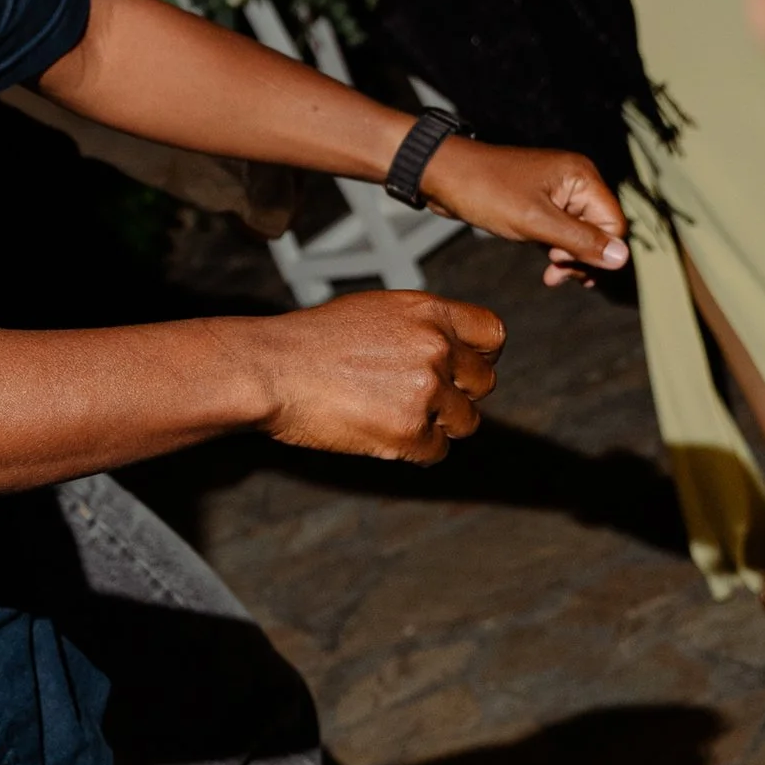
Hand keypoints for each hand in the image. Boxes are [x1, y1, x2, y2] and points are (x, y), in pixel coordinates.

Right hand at [240, 290, 505, 463]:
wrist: (270, 369)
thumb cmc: (312, 341)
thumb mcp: (375, 312)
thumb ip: (420, 328)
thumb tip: (453, 350)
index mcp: (429, 312)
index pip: (493, 335)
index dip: (480, 355)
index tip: (463, 367)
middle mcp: (436, 348)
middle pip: (484, 383)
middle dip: (458, 394)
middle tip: (419, 397)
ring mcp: (426, 391)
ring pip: (465, 422)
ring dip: (437, 424)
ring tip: (393, 414)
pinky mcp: (410, 433)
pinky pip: (436, 452)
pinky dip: (412, 450)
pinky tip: (380, 433)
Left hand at [419, 137, 629, 285]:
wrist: (442, 174)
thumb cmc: (486, 191)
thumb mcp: (535, 222)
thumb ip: (580, 241)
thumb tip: (623, 258)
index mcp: (581, 177)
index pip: (614, 224)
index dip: (596, 252)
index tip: (564, 262)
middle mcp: (575, 181)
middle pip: (601, 231)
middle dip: (582, 258)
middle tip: (556, 272)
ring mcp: (557, 192)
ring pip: (582, 235)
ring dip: (570, 259)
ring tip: (552, 275)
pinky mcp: (541, 203)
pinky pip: (563, 232)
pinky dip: (558, 251)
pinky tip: (549, 269)